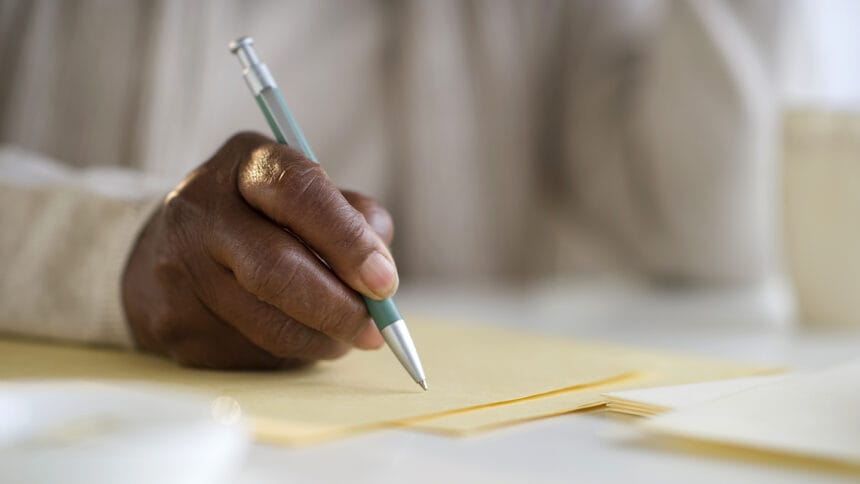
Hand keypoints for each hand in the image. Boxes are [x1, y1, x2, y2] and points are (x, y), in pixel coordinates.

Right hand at [122, 132, 396, 368]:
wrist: (167, 248)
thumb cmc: (262, 218)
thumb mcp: (306, 194)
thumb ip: (351, 217)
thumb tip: (380, 269)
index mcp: (245, 163)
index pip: (299, 194)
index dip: (347, 240)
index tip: (384, 281)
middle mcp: (199, 209)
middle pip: (276, 269)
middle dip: (338, 307)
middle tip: (376, 329)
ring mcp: (177, 269)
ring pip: (266, 323)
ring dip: (321, 339)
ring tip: (345, 337)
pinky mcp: (173, 324)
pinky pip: (249, 352)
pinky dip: (290, 353)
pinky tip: (298, 338)